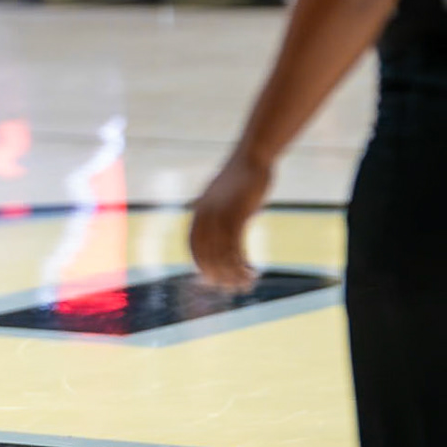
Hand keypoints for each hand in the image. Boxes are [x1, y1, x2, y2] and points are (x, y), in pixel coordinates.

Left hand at [189, 152, 270, 290]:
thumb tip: (217, 230)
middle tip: (232, 288)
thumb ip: (216, 213)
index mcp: (199, 211)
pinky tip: (253, 271)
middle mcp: (205, 215)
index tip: (211, 280)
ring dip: (233, 274)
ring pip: (222, 255)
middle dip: (218, 275)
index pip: (193, 246)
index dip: (200, 265)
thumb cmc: (241, 178)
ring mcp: (221, 215)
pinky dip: (243, 264)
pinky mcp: (238, 215)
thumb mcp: (223, 197)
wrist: (253, 157)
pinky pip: (236, 248)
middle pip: (207, 254)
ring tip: (246, 285)